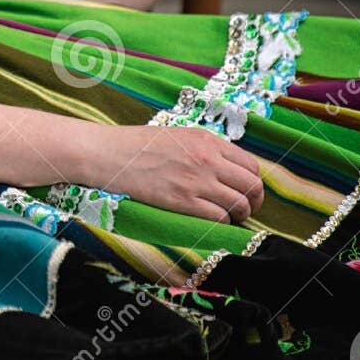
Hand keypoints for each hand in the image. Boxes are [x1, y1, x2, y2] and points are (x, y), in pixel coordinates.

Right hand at [87, 126, 263, 223]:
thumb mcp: (177, 136)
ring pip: (239, 205)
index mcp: (207, 140)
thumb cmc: (136, 145)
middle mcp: (208, 159)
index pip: (251, 166)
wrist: (106, 154)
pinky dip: (221, 224)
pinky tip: (210, 222)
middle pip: (252, 187)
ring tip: (227, 218)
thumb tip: (226, 170)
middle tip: (243, 210)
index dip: (253, 184)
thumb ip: (204, 150)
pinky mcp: (182, 201)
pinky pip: (218, 218)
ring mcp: (196, 181)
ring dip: (238, 216)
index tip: (246, 193)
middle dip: (253, 203)